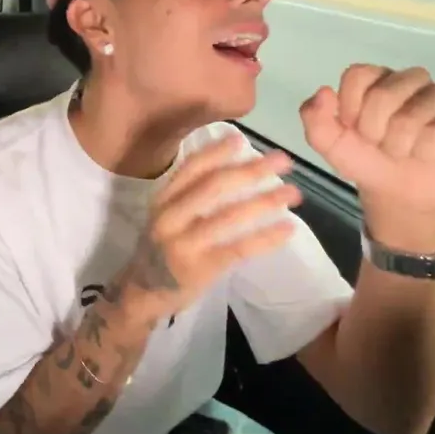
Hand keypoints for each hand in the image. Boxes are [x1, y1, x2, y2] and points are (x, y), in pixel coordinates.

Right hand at [115, 134, 299, 324]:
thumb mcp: (168, 217)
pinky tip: (287, 228)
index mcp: (163, 200)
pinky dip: (265, 238)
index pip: (191, 168)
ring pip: (228, 217)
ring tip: (293, 194)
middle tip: (284, 161)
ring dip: (264, 202)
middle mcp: (169, 218)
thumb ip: (191, 194)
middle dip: (251, 171)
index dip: (218, 152)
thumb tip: (235, 167)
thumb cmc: (163, 250)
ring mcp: (183, 244)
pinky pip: (238, 249)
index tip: (243, 138)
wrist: (141, 294)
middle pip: (214, 187)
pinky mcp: (200, 269)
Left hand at [299, 65, 434, 249]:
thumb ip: (316, 120)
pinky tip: (431, 154)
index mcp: (378, 80)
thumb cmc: (370, 163)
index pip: (357, 75)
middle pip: (385, 93)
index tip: (356, 131)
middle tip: (383, 146)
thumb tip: (323, 93)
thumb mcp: (333, 146)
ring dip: (402, 144)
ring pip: (416, 112)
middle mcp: (413, 81)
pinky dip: (431, 149)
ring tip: (405, 153)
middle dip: (375, 131)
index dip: (351, 108)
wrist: (402, 198)